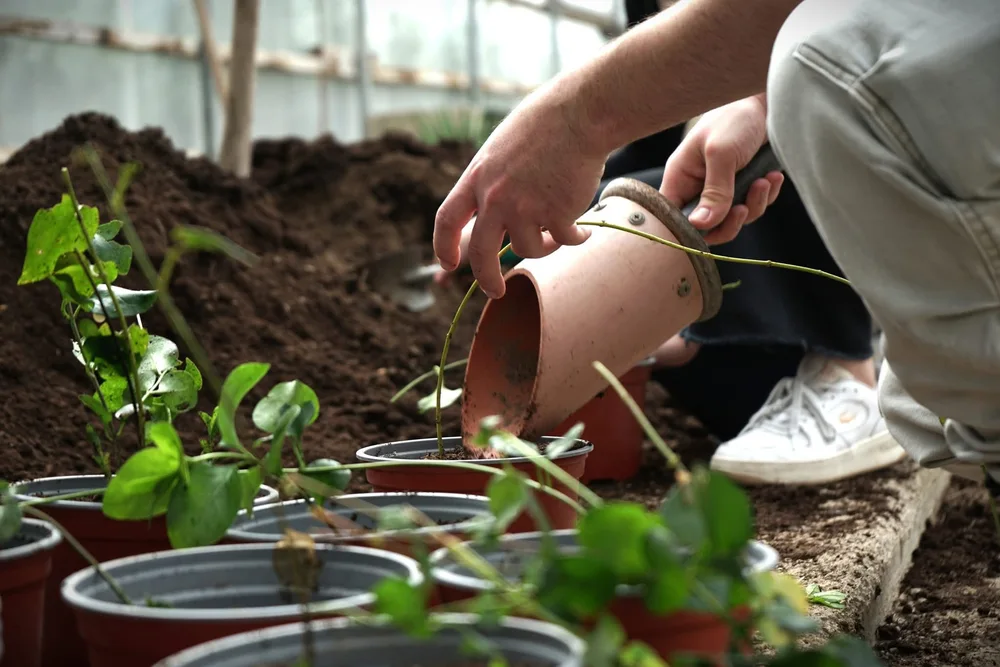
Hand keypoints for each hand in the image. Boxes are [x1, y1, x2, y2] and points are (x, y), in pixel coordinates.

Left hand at [433, 89, 607, 298]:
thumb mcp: (500, 150)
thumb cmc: (543, 126)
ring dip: (545, 247)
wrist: (579, 114)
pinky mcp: (556, 215)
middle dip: (486, 279)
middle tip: (496, 291)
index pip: (447, 220)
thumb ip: (490, 183)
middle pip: (481, 254)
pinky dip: (575, 238)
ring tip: (558, 235)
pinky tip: (584, 231)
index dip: (444, 246)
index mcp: (477, 178)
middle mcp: (496, 198)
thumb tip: (487, 219)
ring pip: (528, 250)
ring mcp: (525, 208)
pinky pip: (564, 241)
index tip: (447, 265)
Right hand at [660, 94, 783, 244]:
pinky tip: (771, 176)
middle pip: (707, 225)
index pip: (674, 216)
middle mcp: (698, 186)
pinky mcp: (744, 185)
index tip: (712, 227)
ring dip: (753, 205)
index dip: (689, 229)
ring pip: (733, 218)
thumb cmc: (736, 118)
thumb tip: (699, 225)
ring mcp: (722, 187)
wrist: (768, 100)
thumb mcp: (721, 154)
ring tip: (763, 181)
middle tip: (742, 208)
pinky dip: (765, 196)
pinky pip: (753, 206)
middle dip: (729, 221)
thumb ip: (713, 192)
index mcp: (681, 177)